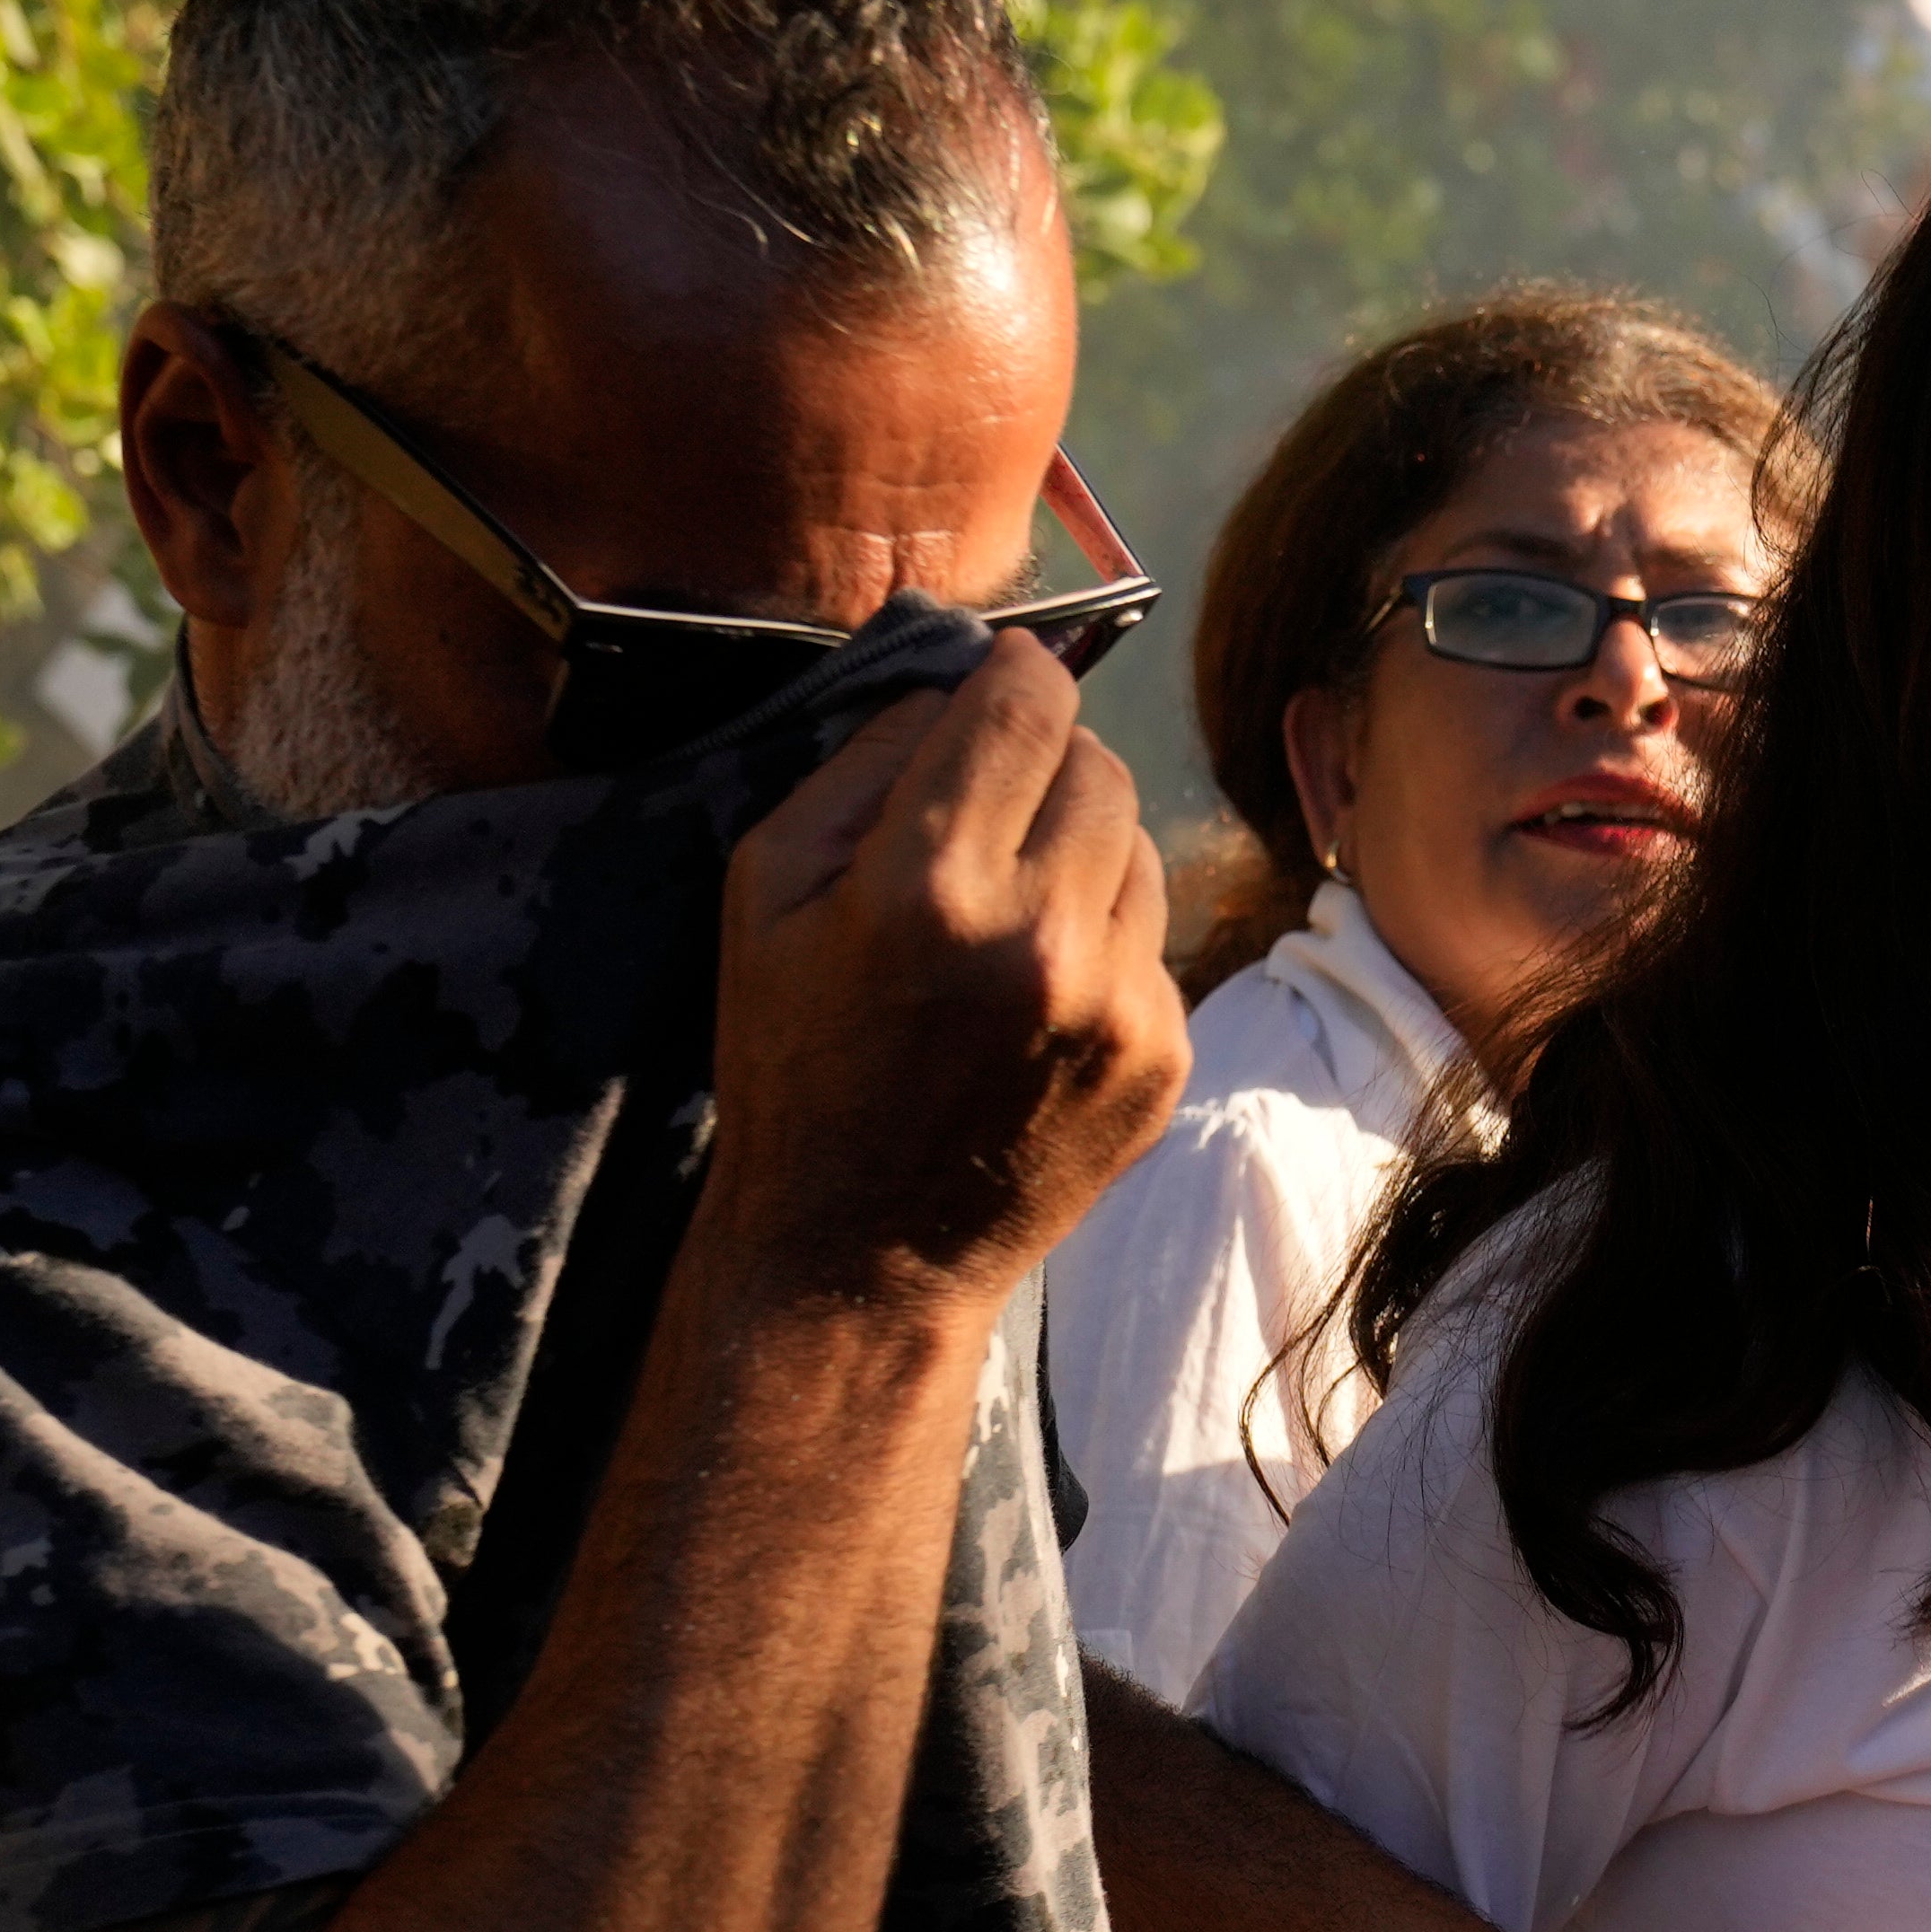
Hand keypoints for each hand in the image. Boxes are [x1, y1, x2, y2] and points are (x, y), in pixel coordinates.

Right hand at [696, 634, 1180, 1304]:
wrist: (859, 1256)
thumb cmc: (794, 1063)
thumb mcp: (766, 892)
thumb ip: (864, 759)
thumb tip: (960, 675)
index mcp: (929, 886)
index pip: (1028, 700)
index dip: (1010, 675)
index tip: (997, 684)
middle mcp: (1041, 939)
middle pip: (1098, 763)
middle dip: (1045, 766)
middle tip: (988, 815)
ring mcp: (1118, 1005)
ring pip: (1140, 844)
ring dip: (1083, 851)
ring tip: (1007, 916)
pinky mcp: (1164, 1057)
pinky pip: (1153, 937)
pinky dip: (1103, 941)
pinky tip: (1036, 997)